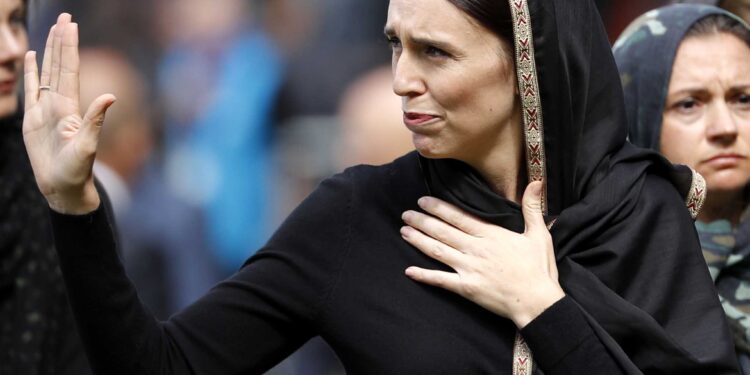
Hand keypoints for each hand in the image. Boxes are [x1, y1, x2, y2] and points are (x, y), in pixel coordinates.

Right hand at [22, 13, 115, 213]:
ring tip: (51, 30)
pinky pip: (31, 89)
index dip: (69, 47)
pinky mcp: (33, 119)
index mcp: (71, 107)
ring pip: (47, 73)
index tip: (70, 24)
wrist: (63, 187)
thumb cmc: (76, 171)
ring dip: (48, 51)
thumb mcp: (86, 145)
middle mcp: (60, 104)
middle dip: (61, 41)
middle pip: (60, 65)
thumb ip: (95, 120)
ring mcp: (46, 110)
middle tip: (65, 17)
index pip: (70, 69)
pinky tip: (30, 57)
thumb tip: (111, 96)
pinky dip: (31, 72)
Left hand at [401, 181, 563, 327]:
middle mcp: (475, 249)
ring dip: (419, 240)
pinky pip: (441, 280)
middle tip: (406, 213)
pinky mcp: (466, 288)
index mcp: (491, 235)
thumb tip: (536, 182)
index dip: (439, 208)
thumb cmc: (539, 269)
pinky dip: (424, 275)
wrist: (537, 302)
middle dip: (422, 221)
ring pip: (438, 251)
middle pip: (443, 231)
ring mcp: (469, 268)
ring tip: (403, 231)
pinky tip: (409, 270)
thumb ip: (532, 208)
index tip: (423, 200)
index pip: (459, 217)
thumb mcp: (539, 234)